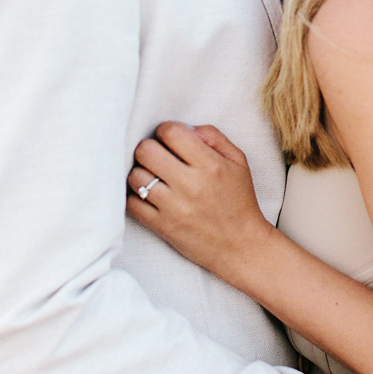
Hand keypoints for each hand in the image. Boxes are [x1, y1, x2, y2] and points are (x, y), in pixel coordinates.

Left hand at [127, 122, 271, 279]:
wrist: (241, 246)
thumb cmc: (239, 200)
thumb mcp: (238, 161)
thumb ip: (213, 136)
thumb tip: (186, 127)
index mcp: (210, 165)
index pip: (171, 132)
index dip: (166, 130)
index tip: (169, 139)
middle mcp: (190, 185)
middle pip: (146, 151)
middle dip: (149, 148)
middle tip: (158, 156)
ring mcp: (173, 207)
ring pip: (135, 176)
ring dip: (141, 172)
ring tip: (153, 176)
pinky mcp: (162, 227)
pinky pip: (132, 204)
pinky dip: (136, 196)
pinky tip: (149, 195)